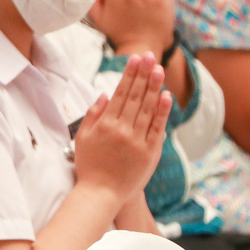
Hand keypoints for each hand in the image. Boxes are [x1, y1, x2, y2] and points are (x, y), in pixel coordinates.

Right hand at [73, 53, 170, 202]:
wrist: (101, 194)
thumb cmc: (89, 165)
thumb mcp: (82, 138)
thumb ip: (93, 115)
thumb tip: (105, 94)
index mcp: (105, 125)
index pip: (120, 94)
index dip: (129, 75)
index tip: (135, 59)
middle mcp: (122, 130)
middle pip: (135, 97)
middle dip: (143, 74)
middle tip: (149, 55)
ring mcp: (137, 141)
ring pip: (148, 109)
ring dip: (154, 87)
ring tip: (159, 68)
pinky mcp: (150, 152)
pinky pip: (157, 128)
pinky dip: (163, 112)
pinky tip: (166, 96)